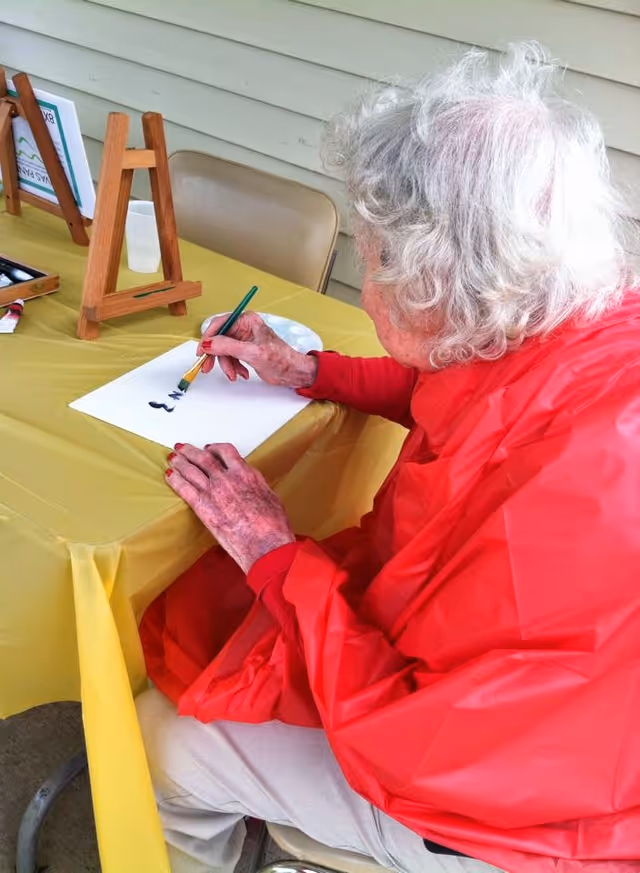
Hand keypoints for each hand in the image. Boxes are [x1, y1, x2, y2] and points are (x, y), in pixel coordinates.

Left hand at [166, 442, 294, 573]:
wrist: (265, 543)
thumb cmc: (272, 525)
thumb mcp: (269, 495)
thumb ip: (255, 484)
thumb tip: (250, 481)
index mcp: (245, 474)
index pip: (226, 451)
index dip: (214, 448)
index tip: (209, 449)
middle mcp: (227, 478)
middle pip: (203, 458)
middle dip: (191, 451)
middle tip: (183, 448)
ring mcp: (213, 491)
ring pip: (191, 469)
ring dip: (180, 462)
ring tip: (173, 458)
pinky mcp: (202, 507)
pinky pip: (184, 488)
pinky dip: (175, 480)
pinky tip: (170, 476)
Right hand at [198, 311, 317, 387]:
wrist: (293, 373)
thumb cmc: (281, 359)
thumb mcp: (252, 353)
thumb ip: (228, 347)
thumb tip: (208, 343)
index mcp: (247, 320)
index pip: (220, 324)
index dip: (208, 338)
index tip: (202, 351)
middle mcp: (244, 327)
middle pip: (219, 339)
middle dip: (216, 355)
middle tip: (207, 368)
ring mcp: (244, 340)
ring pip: (224, 351)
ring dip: (227, 365)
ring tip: (235, 375)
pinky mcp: (245, 351)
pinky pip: (231, 358)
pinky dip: (234, 367)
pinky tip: (242, 374)